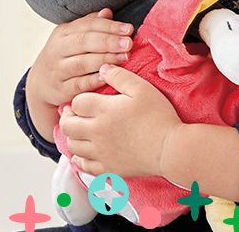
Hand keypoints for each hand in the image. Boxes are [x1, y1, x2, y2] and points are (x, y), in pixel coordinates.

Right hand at [28, 9, 133, 109]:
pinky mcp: (60, 89)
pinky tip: (108, 76)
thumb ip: (89, 25)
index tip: (128, 29)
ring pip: (82, 63)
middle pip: (84, 42)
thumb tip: (107, 12)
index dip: (109, 26)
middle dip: (109, 41)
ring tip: (125, 58)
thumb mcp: (71, 38)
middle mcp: (57, 50)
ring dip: (105, 59)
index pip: (87, 25)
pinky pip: (78, 84)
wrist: (40, 84)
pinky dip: (93, 80)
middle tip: (128, 43)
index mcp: (62, 33)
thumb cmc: (63, 57)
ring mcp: (57, 70)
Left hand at [60, 64, 182, 178]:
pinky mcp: (109, 168)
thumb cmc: (159, 117)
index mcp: (103, 110)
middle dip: (67, 117)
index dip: (77, 100)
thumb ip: (119, 76)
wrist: (172, 149)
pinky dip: (79, 160)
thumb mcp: (141, 88)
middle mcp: (97, 132)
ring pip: (73, 145)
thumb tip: (102, 69)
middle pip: (67, 125)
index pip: (76, 103)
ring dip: (72, 137)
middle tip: (72, 114)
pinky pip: (85, 166)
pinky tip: (81, 155)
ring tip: (79, 132)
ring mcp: (101, 152)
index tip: (82, 101)